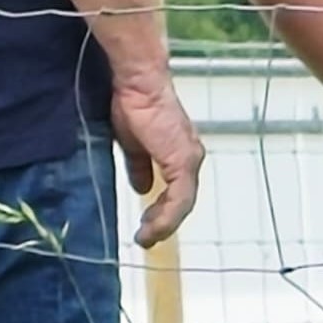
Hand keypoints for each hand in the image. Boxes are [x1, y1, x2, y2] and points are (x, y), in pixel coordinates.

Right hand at [105, 70, 204, 245]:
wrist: (138, 85)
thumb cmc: (133, 105)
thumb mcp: (133, 145)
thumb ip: (139, 167)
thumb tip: (142, 189)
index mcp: (179, 154)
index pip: (176, 191)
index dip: (162, 210)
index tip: (147, 224)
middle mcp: (189, 159)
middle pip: (181, 201)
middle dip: (163, 222)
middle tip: (147, 236)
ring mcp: (188, 161)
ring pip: (181, 204)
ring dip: (163, 224)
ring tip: (146, 237)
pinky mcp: (182, 163)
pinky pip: (178, 199)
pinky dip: (166, 217)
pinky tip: (152, 227)